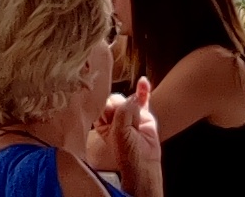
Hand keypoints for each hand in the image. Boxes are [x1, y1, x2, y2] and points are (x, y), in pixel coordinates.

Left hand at [101, 74, 163, 196]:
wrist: (145, 162)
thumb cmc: (127, 152)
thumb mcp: (120, 132)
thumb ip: (124, 112)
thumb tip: (133, 98)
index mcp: (102, 122)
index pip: (100, 105)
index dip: (101, 101)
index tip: (101, 94)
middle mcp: (114, 116)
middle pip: (114, 99)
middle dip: (120, 105)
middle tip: (125, 120)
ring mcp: (129, 114)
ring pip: (128, 99)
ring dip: (132, 101)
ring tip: (135, 122)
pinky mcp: (143, 113)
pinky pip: (142, 98)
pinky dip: (143, 90)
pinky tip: (144, 82)